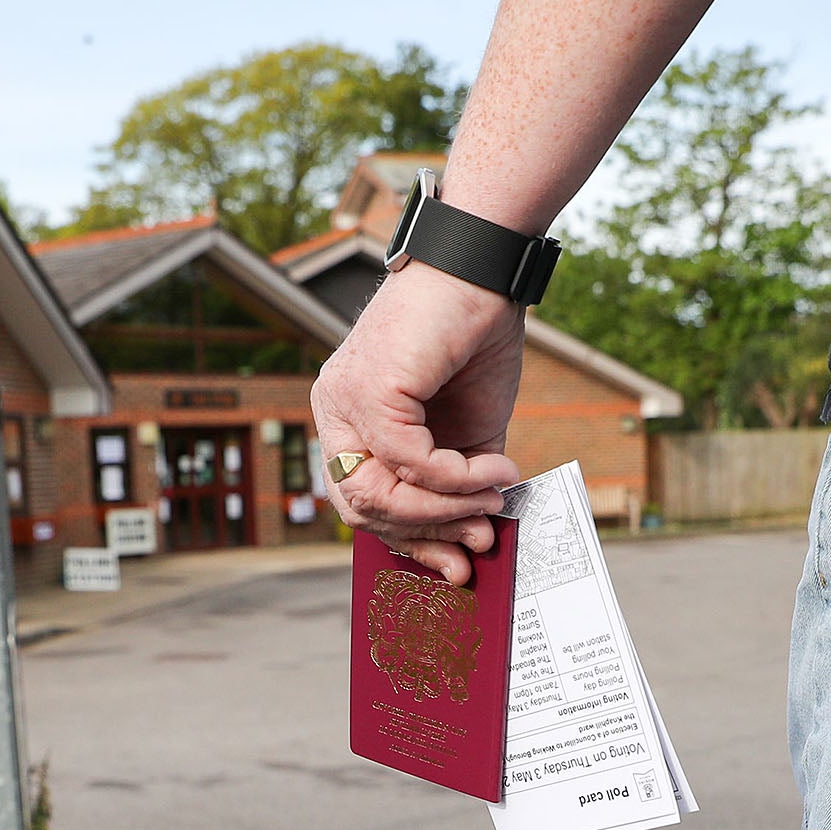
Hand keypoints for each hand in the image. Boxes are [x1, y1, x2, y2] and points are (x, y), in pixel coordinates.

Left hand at [311, 261, 525, 584]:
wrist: (482, 270)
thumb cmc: (473, 338)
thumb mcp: (468, 429)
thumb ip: (461, 479)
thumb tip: (479, 534)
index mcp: (349, 420)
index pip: (359, 503)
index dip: (410, 540)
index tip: (458, 559)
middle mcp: (335, 410)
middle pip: (359, 509)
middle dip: (425, 534)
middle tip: (480, 538)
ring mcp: (344, 399)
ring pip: (379, 494)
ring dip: (446, 509)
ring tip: (495, 500)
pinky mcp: (369, 388)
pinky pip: (410, 462)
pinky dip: (458, 478)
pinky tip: (495, 472)